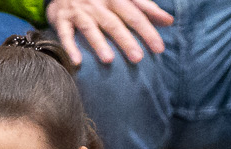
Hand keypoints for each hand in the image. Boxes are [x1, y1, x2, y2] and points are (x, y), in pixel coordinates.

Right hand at [46, 0, 172, 64]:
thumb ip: (145, 8)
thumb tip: (169, 21)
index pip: (135, 15)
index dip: (148, 31)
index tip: (159, 49)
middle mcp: (97, 3)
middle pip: (114, 23)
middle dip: (126, 40)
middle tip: (138, 59)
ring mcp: (79, 10)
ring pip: (90, 27)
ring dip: (99, 43)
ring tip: (109, 60)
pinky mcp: (61, 18)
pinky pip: (65, 33)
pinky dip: (69, 47)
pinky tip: (76, 61)